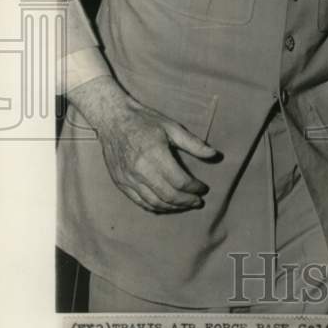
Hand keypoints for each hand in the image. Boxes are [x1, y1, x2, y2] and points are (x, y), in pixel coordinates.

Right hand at [68, 76, 220, 212]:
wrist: (112, 119)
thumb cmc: (144, 121)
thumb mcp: (172, 127)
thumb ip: (193, 143)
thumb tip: (215, 155)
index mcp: (154, 154)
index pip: (180, 181)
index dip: (195, 188)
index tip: (203, 188)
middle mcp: (140, 169)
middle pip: (168, 196)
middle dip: (186, 201)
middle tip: (198, 201)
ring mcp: (128, 178)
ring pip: (154, 203)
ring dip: (173, 207)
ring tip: (185, 204)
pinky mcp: (120, 183)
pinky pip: (140, 202)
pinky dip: (156, 207)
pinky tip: (166, 205)